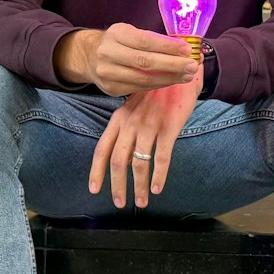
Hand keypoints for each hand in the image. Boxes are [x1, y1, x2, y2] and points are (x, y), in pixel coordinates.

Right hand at [56, 23, 199, 97]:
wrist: (89, 56)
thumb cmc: (118, 42)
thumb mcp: (129, 32)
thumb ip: (151, 39)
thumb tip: (182, 47)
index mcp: (116, 34)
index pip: (145, 41)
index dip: (167, 46)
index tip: (186, 49)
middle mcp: (108, 53)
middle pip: (145, 62)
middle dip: (172, 65)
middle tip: (192, 65)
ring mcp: (107, 73)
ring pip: (144, 79)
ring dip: (169, 78)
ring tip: (186, 75)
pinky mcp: (111, 89)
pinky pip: (140, 88)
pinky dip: (158, 84)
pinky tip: (171, 80)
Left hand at [89, 64, 201, 208]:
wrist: (179, 70)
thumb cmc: (157, 91)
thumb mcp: (134, 106)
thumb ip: (126, 128)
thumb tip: (123, 156)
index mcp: (119, 119)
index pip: (102, 149)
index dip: (97, 171)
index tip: (94, 189)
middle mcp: (130, 123)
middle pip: (118, 161)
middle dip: (117, 186)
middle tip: (120, 203)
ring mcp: (149, 125)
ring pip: (139, 163)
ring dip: (139, 186)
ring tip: (141, 202)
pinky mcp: (169, 127)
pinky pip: (162, 157)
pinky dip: (159, 175)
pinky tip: (158, 188)